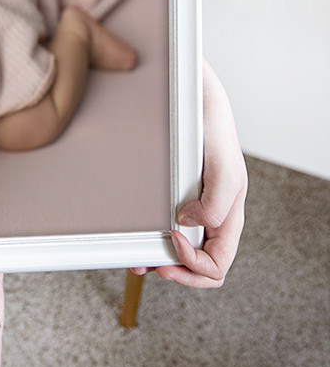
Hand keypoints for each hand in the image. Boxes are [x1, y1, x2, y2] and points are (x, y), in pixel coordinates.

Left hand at [132, 61, 246, 286]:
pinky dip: (152, 238)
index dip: (195, 266)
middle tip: (148, 265)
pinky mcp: (175, 194)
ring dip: (159, 260)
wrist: (194, 94)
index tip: (172, 240)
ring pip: (181, 251)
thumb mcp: (223, 166)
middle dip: (174, 272)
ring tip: (137, 259)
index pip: (218, 263)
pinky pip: (166, 228)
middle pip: (198, 265)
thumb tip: (189, 224)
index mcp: (228, 216)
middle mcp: (211, 215)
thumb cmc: (212, 128)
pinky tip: (138, 236)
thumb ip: (216, 201)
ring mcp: (193, 206)